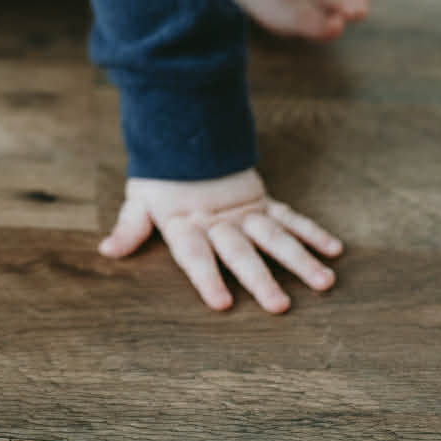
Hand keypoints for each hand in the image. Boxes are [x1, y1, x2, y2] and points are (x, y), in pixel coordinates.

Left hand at [98, 166, 342, 312]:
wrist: (187, 133)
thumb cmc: (162, 178)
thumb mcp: (140, 200)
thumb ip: (129, 228)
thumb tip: (106, 252)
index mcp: (186, 223)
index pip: (195, 255)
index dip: (206, 278)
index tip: (222, 304)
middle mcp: (219, 221)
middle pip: (241, 252)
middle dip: (260, 279)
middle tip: (281, 306)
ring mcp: (245, 212)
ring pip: (275, 236)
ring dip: (300, 260)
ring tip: (324, 283)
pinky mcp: (263, 202)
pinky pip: (291, 218)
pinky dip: (313, 232)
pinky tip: (334, 251)